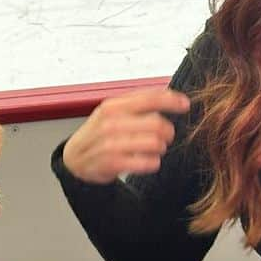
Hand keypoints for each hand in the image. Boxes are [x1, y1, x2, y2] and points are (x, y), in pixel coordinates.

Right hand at [61, 88, 189, 183]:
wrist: (75, 158)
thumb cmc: (100, 133)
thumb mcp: (113, 112)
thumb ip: (138, 104)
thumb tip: (170, 97)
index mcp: (113, 106)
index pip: (148, 98)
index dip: (171, 100)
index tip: (185, 104)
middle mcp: (110, 122)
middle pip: (156, 123)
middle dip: (168, 131)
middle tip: (167, 136)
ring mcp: (110, 143)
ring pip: (154, 143)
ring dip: (160, 148)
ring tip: (156, 149)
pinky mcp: (111, 163)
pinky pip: (146, 162)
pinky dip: (153, 163)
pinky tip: (150, 161)